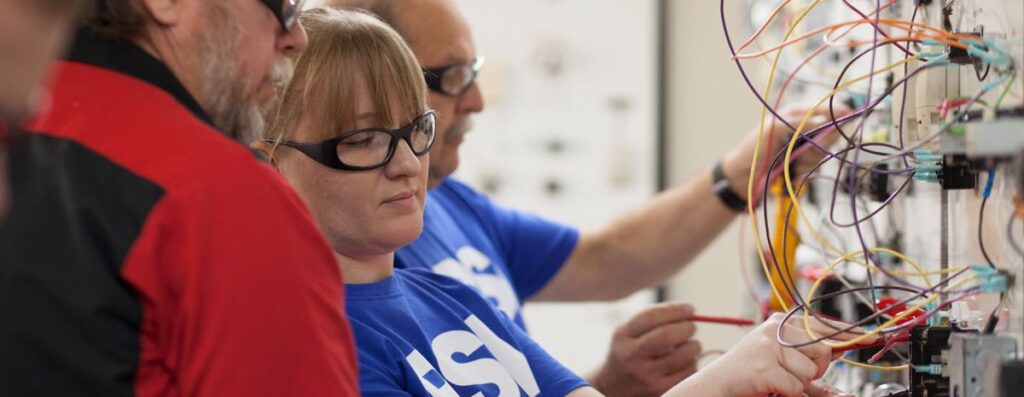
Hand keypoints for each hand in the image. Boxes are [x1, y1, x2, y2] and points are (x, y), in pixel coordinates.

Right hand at [590, 302, 700, 396]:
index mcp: (623, 336)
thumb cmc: (629, 353)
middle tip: (691, 327)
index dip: (675, 310)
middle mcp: (632, 357)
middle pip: (667, 336)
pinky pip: (688, 372)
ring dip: (693, 346)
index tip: (690, 308)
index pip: (651, 317)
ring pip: (683, 355)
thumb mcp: (628, 332)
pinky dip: (692, 363)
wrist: (614, 388)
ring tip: (689, 345)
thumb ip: (652, 318)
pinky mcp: (660, 390)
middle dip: (686, 327)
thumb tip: (688, 310)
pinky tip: (684, 362)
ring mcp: (646, 376)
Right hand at [665, 313, 873, 396]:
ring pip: (812, 370)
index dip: (850, 334)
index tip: (873, 337)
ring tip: (775, 379)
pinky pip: (797, 386)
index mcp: (780, 322)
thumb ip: (811, 359)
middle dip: (816, 368)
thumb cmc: (749, 375)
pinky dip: (787, 392)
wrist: (715, 386)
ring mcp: (768, 346)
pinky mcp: (764, 367)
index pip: (823, 325)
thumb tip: (845, 358)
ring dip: (799, 383)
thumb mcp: (782, 361)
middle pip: (824, 349)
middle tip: (789, 373)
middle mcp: (775, 329)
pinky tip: (769, 386)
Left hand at [722, 104, 852, 201]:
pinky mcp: (806, 163)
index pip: (825, 108)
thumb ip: (799, 122)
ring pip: (824, 151)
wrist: (744, 177)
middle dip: (820, 143)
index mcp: (797, 113)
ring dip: (809, 159)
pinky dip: (805, 170)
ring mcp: (807, 146)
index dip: (837, 113)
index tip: (846, 119)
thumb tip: (824, 119)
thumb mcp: (772, 129)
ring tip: (791, 161)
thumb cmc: (754, 148)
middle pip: (831, 132)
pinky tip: (793, 170)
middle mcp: (805, 128)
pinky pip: (817, 166)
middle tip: (804, 149)